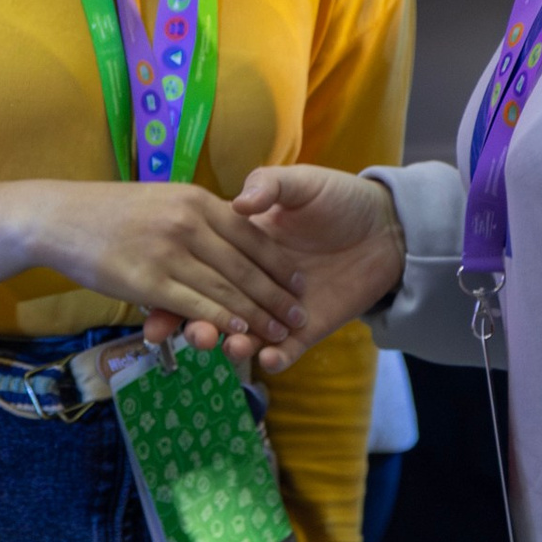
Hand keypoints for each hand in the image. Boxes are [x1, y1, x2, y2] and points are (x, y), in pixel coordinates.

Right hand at [0, 179, 309, 344]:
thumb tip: (231, 229)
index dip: (277, 262)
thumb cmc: (109, 212)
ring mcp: (169, 251)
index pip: (251, 234)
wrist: (59, 216)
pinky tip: (239, 333)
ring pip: (226, 288)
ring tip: (280, 331)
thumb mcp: (162, 198)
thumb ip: (197, 215)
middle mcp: (189, 222)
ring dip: (257, 314)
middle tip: (298, 315)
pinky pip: (195, 303)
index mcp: (196, 200)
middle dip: (276, 294)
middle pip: (245, 265)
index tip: (298, 281)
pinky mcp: (149, 279)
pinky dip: (222, 319)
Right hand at [146, 165, 403, 373]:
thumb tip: (238, 202)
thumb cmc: (338, 198)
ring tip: (231, 345)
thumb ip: (270, 187)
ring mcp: (278, 309)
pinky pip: (285, 351)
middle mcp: (254, 281)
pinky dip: (275, 357)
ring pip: (246, 335)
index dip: (177, 290)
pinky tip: (270, 357)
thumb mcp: (300, 184)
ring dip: (233, 344)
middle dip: (199, 326)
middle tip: (191, 335)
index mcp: (242, 246)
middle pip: (216, 309)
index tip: (155, 307)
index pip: (204, 269)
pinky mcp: (307, 330)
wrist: (386, 226)